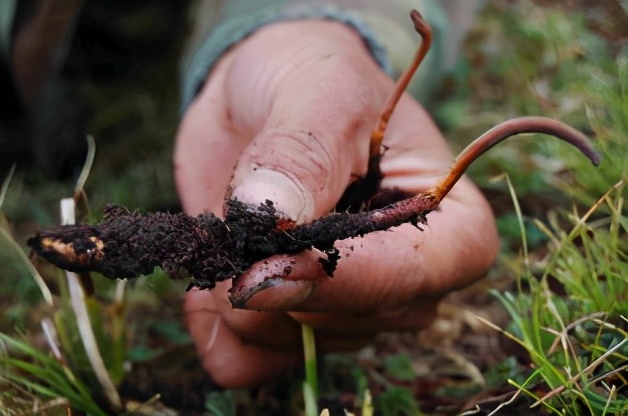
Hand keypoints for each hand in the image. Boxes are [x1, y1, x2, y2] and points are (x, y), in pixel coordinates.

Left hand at [174, 19, 498, 387]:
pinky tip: (209, 283)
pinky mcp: (292, 316)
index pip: (428, 271)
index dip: (357, 276)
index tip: (277, 256)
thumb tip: (272, 223)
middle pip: (358, 318)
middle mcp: (404, 273)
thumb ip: (302, 153)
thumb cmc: (313, 79)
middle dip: (283, 284)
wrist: (265, 96)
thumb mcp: (318, 90)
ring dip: (242, 300)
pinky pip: (255, 361)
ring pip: (299, 344)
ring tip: (225, 232)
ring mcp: (347, 303)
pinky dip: (219, 332)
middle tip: (236, 223)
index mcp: (443, 215)